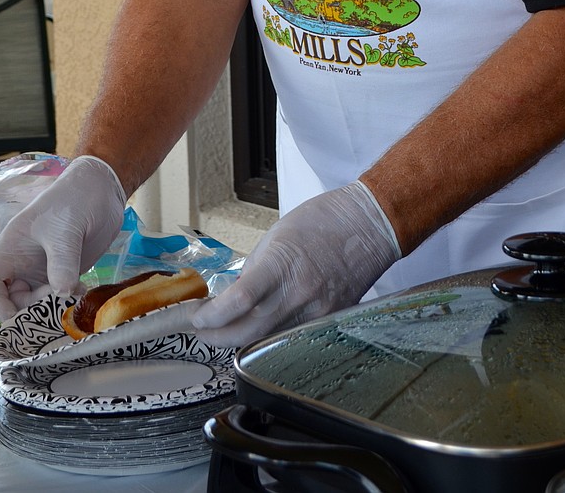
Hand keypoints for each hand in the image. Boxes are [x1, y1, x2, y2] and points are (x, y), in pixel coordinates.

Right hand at [0, 156, 126, 321]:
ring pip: (37, 302)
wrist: (103, 190)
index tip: (13, 318)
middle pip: (14, 299)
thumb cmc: (74, 199)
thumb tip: (61, 294)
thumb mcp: (64, 230)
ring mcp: (44, 270)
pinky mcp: (64, 273)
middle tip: (56, 306)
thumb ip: (62, 262)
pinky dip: (67, 303)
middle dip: (30, 309)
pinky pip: (58, 298)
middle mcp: (23, 262)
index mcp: (12, 248)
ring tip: (73, 298)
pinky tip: (83, 293)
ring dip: (52, 308)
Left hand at [190, 181, 399, 347]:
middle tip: (201, 331)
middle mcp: (299, 294)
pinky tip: (258, 332)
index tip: (195, 318)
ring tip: (223, 332)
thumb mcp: (276, 235)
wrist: (369, 224)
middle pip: (247, 332)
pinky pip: (292, 339)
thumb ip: (255, 268)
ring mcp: (317, 313)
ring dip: (240, 340)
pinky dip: (270, 339)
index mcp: (281, 265)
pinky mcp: (330, 322)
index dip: (210, 317)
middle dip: (216, 336)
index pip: (238, 301)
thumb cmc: (323, 221)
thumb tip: (235, 294)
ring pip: (268, 342)